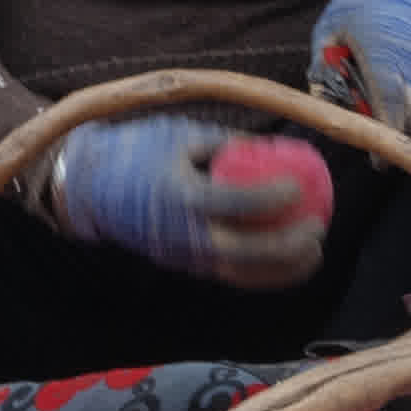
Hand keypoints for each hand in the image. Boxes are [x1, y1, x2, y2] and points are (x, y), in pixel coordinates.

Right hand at [38, 117, 336, 289]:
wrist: (93, 188)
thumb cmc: (140, 150)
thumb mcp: (181, 134)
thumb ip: (226, 144)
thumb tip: (275, 148)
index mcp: (182, 194)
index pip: (237, 201)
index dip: (273, 197)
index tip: (299, 187)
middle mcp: (185, 233)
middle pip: (248, 250)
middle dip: (290, 245)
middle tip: (318, 227)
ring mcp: (185, 256)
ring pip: (244, 272)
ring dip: (284, 268)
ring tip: (315, 252)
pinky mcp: (187, 266)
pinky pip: (232, 275)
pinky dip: (264, 274)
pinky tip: (290, 265)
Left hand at [308, 0, 410, 145]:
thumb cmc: (363, 6)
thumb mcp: (331, 27)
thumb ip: (321, 66)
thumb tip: (319, 105)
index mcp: (384, 53)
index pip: (391, 100)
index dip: (386, 134)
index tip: (376, 158)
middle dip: (401, 146)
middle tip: (380, 150)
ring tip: (400, 143)